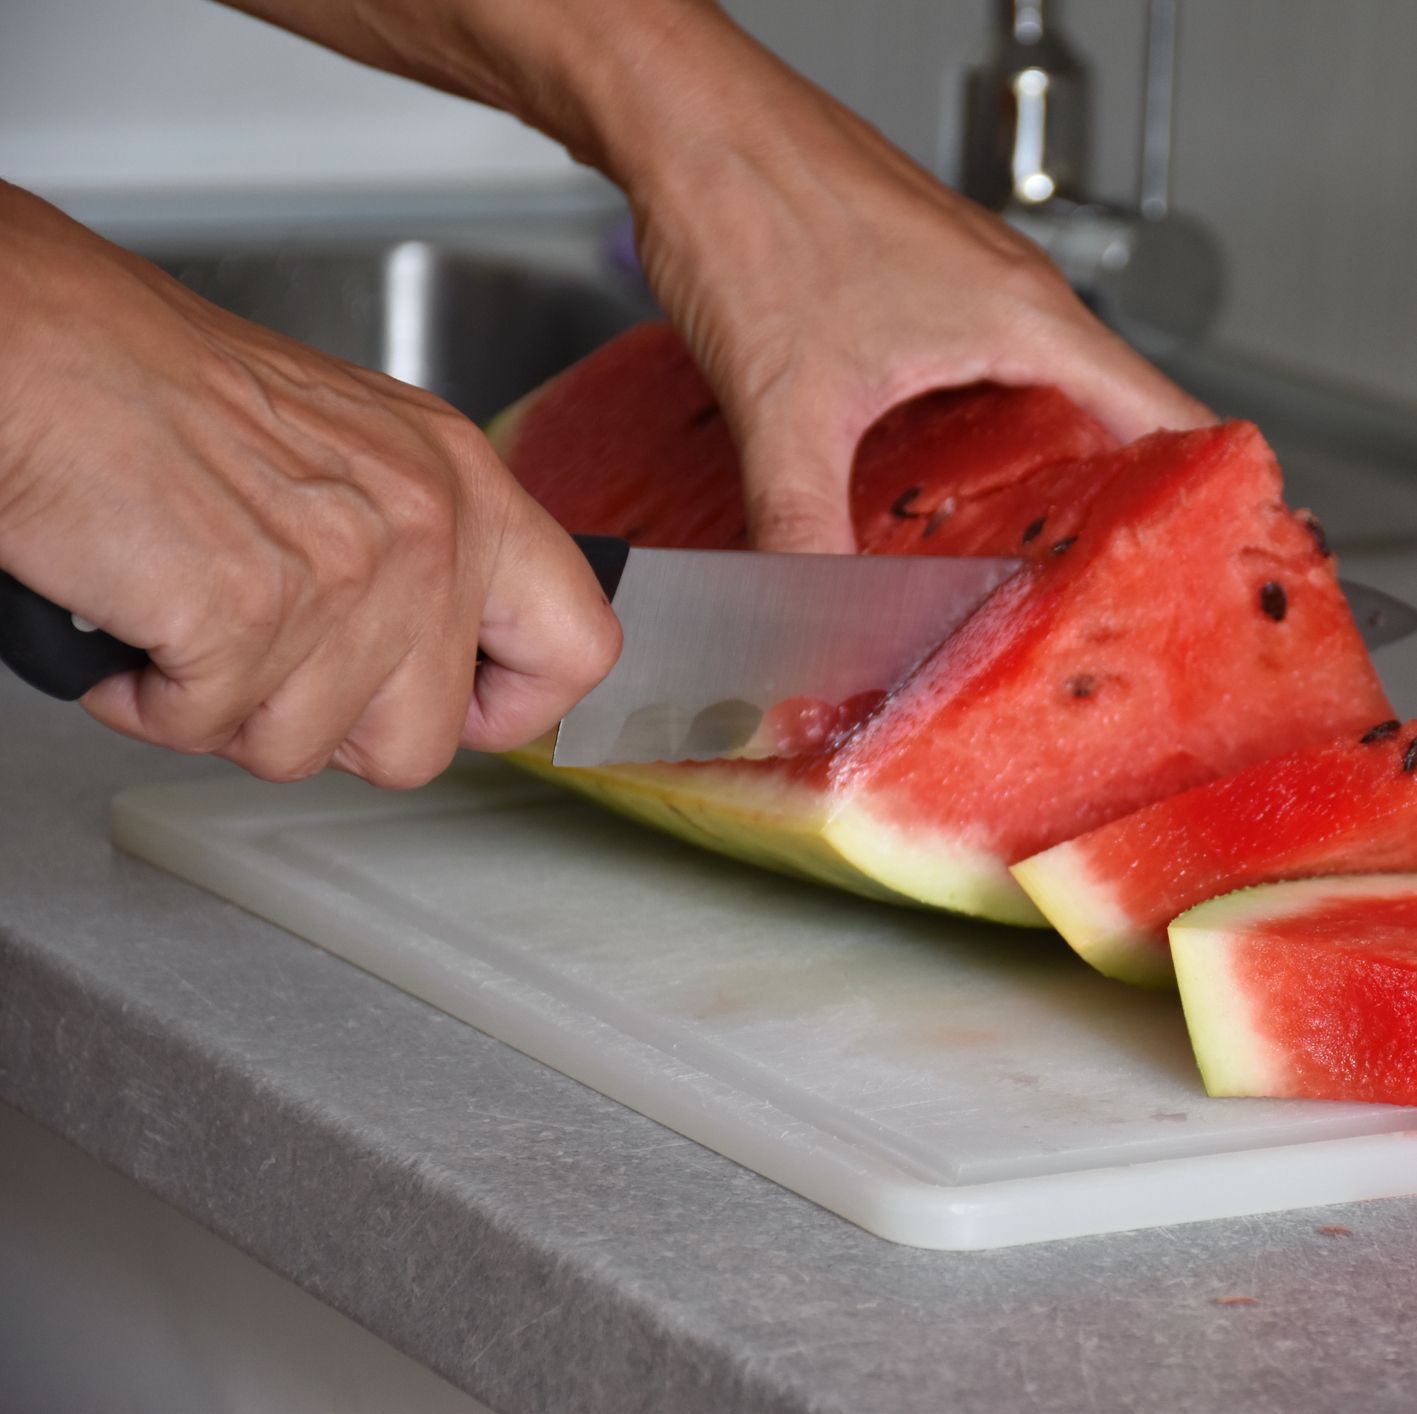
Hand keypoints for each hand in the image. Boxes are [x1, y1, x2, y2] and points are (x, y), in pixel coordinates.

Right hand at [0, 186, 619, 784]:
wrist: (38, 343)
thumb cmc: (168, 394)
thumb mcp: (355, 459)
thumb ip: (424, 561)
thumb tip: (449, 662)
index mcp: (465, 485)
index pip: (580, 647)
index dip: (515, 710)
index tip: (461, 708)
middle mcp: (426, 524)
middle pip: (425, 743)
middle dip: (332, 729)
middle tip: (269, 658)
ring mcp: (343, 569)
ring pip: (305, 750)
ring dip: (228, 708)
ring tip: (190, 613)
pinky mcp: (245, 609)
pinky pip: (205, 729)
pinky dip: (150, 698)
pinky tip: (139, 619)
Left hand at [614, 10, 1214, 551]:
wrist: (688, 123)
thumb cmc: (751, 207)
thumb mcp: (785, 405)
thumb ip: (802, 524)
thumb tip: (814, 609)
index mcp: (1026, 319)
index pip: (1167, 419)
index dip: (1195, 499)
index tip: (1197, 564)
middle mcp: (1012, 298)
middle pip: (1107, 421)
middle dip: (1102, 511)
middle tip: (1087, 592)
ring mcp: (966, 290)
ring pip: (1036, 400)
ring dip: (1030, 477)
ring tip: (1015, 558)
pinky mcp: (916, 291)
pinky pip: (976, 378)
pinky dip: (970, 441)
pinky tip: (925, 487)